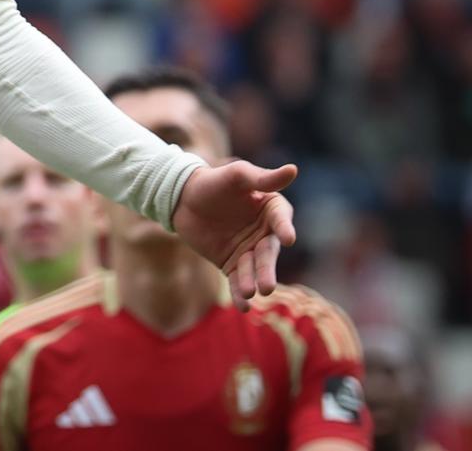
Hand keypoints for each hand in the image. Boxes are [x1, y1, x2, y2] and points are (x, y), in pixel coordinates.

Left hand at [171, 160, 297, 301]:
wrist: (182, 199)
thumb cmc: (213, 182)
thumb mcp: (236, 176)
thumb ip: (262, 178)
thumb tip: (293, 169)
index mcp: (271, 209)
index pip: (280, 219)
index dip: (284, 227)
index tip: (286, 238)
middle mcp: (265, 233)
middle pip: (268, 252)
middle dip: (267, 269)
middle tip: (267, 285)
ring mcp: (250, 250)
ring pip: (254, 269)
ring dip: (253, 282)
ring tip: (250, 292)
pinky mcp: (233, 263)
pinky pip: (238, 279)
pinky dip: (240, 293)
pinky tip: (243, 306)